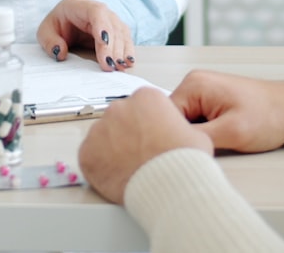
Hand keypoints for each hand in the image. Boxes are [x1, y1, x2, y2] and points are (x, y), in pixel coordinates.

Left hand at [36, 0, 133, 70]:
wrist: (68, 17)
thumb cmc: (58, 23)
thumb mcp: (45, 31)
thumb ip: (50, 41)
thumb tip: (60, 52)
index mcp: (79, 5)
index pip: (95, 11)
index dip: (101, 24)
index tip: (103, 40)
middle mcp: (98, 10)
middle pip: (111, 25)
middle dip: (111, 46)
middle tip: (109, 65)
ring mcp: (109, 19)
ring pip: (121, 32)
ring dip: (121, 50)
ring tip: (119, 67)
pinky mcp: (115, 29)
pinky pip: (125, 38)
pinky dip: (127, 50)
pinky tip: (128, 62)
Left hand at [79, 87, 211, 202]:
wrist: (171, 186)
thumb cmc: (184, 162)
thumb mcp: (195, 134)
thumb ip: (178, 126)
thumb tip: (175, 134)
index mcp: (146, 97)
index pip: (141, 106)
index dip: (147, 125)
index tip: (151, 138)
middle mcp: (120, 107)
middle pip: (121, 118)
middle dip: (128, 135)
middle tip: (140, 155)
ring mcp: (100, 128)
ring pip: (104, 136)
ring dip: (113, 149)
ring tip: (130, 169)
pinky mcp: (87, 151)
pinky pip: (91, 156)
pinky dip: (100, 166)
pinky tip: (117, 176)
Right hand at [170, 70, 283, 152]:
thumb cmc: (269, 116)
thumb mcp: (233, 133)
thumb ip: (198, 138)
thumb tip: (173, 146)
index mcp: (194, 85)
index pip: (165, 117)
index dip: (175, 138)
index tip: (189, 153)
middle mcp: (194, 83)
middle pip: (173, 119)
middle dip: (187, 137)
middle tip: (208, 149)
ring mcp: (202, 91)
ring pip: (184, 122)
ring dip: (197, 136)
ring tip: (218, 142)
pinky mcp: (210, 100)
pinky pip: (195, 120)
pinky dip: (204, 132)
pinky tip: (219, 139)